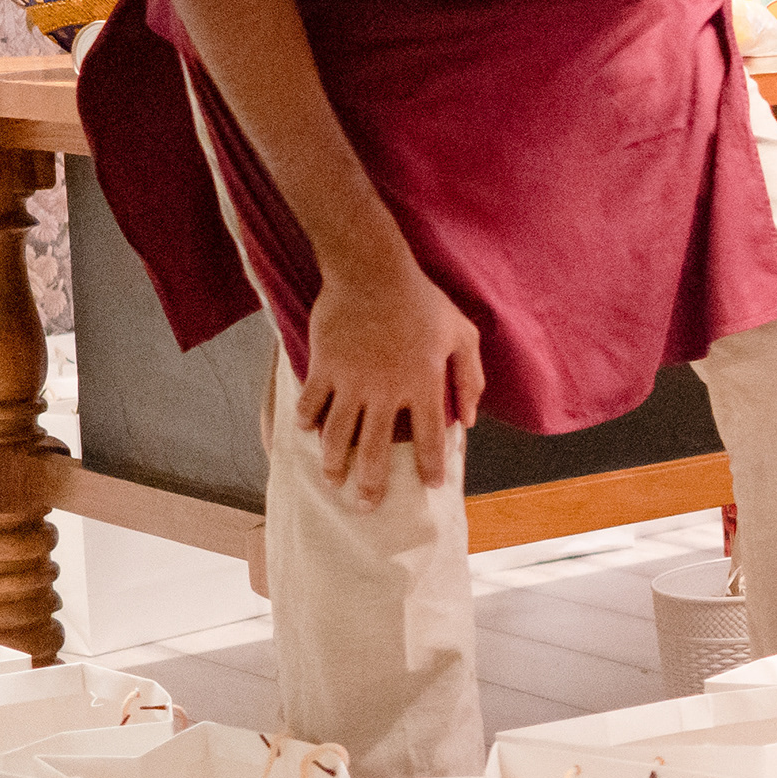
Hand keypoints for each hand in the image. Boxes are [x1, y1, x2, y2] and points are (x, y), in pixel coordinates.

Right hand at [298, 253, 481, 508]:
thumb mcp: (462, 333)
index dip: (431, 468)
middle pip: (378, 451)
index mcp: (424, 384)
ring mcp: (352, 381)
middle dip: (371, 484)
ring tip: (332, 479)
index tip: (430, 487)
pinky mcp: (324, 367)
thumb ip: (470, 376)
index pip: (431, 440)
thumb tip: (470, 418)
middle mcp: (388, 390)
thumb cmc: (423, 301)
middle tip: (366, 507)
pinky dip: (306, 422)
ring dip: (333, 462)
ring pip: (338, 435)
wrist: (372, 270)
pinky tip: (306, 433)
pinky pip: (311, 404)